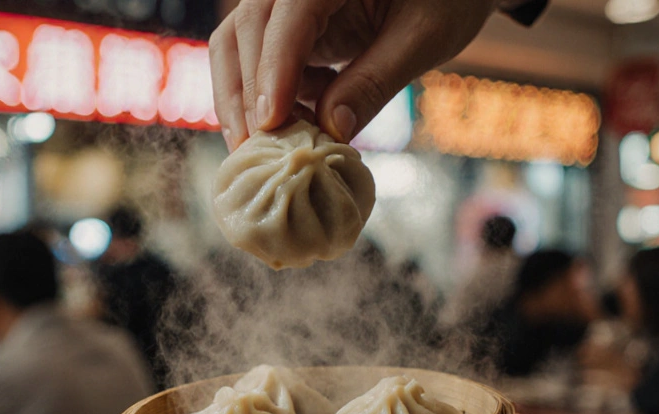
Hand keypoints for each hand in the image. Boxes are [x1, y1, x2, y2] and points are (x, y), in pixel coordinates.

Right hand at [211, 0, 499, 148]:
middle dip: (248, 96)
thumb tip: (333, 131)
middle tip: (259, 154)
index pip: (286, 18)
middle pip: (244, 31)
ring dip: (241, 99)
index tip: (270, 123)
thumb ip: (375, 81)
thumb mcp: (423, 37)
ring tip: (260, 150)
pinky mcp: (288, 24)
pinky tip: (298, 123)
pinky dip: (265, 96)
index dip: (274, 71)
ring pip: (236, 44)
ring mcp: (286, 2)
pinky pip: (255, 57)